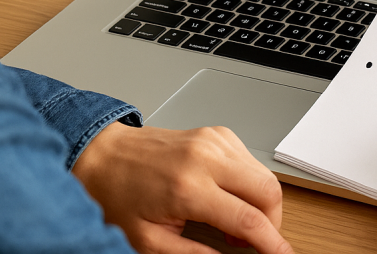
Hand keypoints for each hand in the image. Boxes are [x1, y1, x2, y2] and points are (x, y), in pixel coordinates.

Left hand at [73, 122, 292, 253]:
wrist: (103, 156)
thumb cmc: (119, 194)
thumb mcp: (149, 241)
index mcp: (188, 187)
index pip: (249, 219)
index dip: (272, 244)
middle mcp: (206, 158)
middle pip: (269, 191)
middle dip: (273, 223)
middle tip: (255, 242)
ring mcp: (214, 141)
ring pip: (265, 175)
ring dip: (261, 204)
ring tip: (234, 223)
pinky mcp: (217, 133)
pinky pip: (251, 162)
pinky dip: (250, 184)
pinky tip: (230, 198)